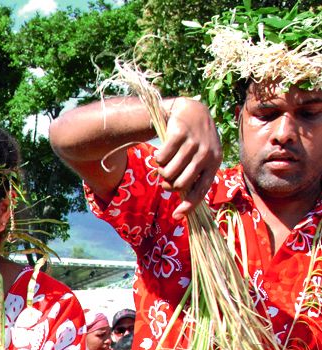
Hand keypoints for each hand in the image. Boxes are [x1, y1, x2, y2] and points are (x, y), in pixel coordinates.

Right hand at [156, 97, 220, 218]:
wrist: (191, 111)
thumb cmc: (195, 140)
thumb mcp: (202, 156)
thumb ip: (196, 176)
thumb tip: (184, 206)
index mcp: (215, 162)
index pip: (201, 190)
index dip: (188, 205)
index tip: (176, 216)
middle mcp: (206, 153)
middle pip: (180, 184)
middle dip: (168, 185)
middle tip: (165, 179)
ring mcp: (193, 143)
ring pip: (168, 172)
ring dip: (161, 172)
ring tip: (163, 165)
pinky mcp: (179, 134)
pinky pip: (161, 158)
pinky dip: (157, 159)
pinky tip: (161, 153)